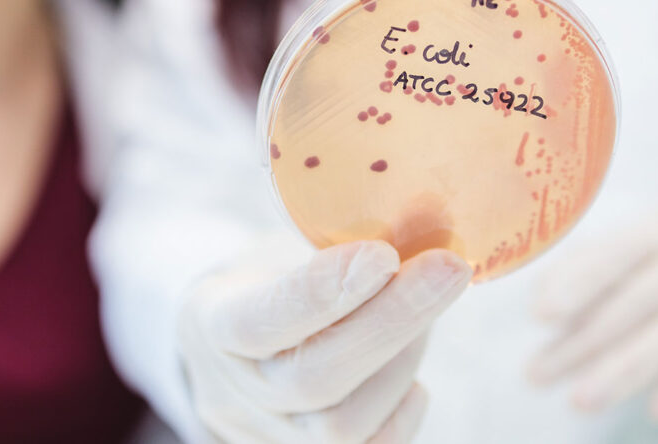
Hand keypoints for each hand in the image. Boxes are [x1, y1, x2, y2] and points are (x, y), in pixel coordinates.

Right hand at [178, 240, 471, 442]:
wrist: (237, 343)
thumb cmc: (269, 280)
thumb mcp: (276, 248)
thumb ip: (328, 249)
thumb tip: (416, 233)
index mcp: (209, 321)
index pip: (260, 320)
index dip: (322, 292)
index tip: (383, 254)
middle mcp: (231, 391)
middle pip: (314, 379)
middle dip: (392, 320)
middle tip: (447, 270)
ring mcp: (266, 435)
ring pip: (343, 424)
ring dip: (403, 361)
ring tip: (424, 312)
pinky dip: (401, 407)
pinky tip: (411, 368)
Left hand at [528, 206, 657, 420]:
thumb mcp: (649, 248)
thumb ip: (595, 267)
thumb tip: (541, 302)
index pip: (616, 255)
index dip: (577, 284)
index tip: (539, 315)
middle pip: (636, 303)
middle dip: (583, 343)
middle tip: (539, 374)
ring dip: (623, 371)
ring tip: (580, 399)